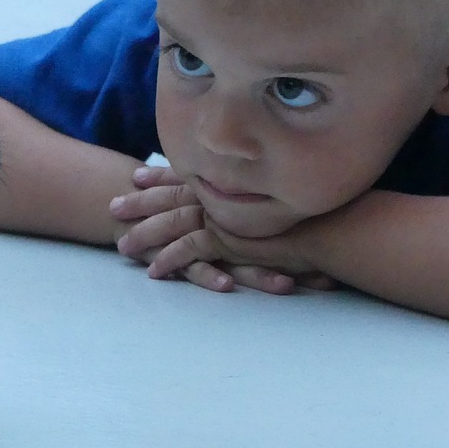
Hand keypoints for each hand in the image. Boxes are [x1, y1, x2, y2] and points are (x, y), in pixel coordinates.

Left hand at [110, 166, 334, 293]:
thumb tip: (258, 195)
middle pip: (173, 195)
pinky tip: (154, 272)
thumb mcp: (283, 197)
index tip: (140, 175)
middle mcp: (225, 195)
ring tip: (122, 246)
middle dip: (141, 201)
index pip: (190, 175)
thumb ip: (264, 195)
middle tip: (115, 205)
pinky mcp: (228, 240)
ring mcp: (224, 216)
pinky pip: (191, 250)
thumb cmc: (318, 213)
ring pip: (173, 223)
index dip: (163, 175)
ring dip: (146, 235)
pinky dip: (171, 261)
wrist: (333, 223)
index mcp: (234, 182)